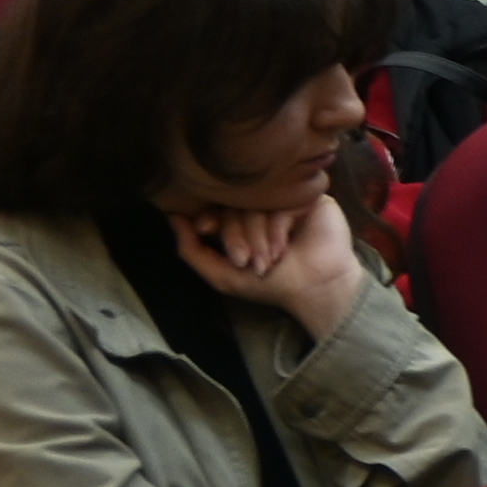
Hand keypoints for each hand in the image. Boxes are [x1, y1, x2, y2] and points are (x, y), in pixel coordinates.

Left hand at [169, 187, 366, 343]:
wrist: (315, 288)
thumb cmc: (270, 285)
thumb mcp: (221, 275)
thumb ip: (192, 250)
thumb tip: (171, 217)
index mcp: (241, 221)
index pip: (218, 206)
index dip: (209, 216)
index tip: (205, 230)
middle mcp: (262, 207)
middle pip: (235, 206)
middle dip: (235, 236)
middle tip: (244, 261)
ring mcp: (286, 201)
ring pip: (257, 204)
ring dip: (256, 237)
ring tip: (266, 261)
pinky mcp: (310, 198)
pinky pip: (282, 203)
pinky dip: (276, 228)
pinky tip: (282, 248)